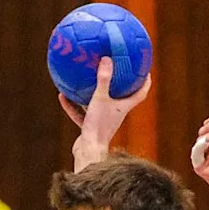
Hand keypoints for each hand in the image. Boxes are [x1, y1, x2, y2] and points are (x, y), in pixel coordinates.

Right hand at [58, 57, 152, 171]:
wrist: (88, 151)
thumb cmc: (99, 126)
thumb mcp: (100, 99)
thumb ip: (104, 79)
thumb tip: (107, 58)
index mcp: (123, 107)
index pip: (140, 93)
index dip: (145, 82)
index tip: (145, 70)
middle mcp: (115, 114)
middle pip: (122, 98)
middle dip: (121, 85)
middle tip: (116, 70)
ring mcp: (103, 121)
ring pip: (99, 104)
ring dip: (93, 94)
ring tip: (84, 81)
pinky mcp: (90, 127)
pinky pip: (82, 113)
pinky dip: (73, 106)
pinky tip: (62, 96)